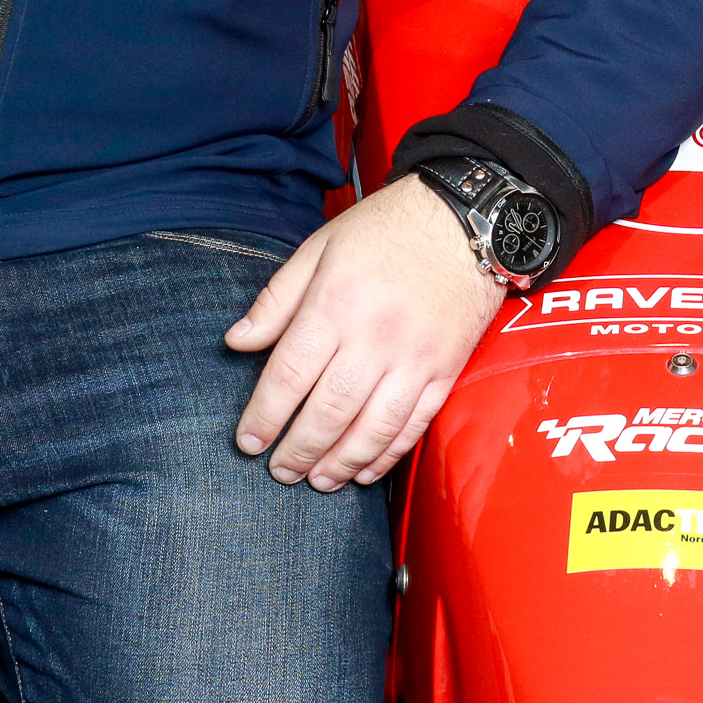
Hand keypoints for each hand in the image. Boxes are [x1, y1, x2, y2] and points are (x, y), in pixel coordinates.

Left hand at [226, 177, 510, 489]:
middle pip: (329, 411)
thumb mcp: (319, 248)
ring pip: (372, 429)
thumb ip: (276, 301)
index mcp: (335, 305)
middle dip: (298, 450)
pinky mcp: (444, 371)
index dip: (264, 416)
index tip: (247, 442)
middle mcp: (374, 338)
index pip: (289, 375)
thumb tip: (236, 343)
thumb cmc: (385, 230)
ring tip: (317, 480)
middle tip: (279, 472)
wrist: (465, 222)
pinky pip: (413, 425)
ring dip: (340, 462)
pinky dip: (386, 455)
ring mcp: (414, 359)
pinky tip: (364, 470)